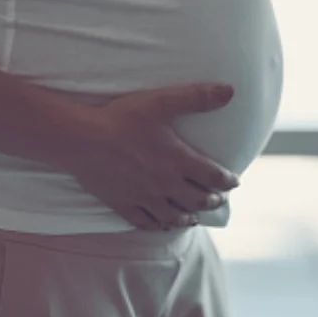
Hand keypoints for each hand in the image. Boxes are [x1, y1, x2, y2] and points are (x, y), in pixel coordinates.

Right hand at [70, 83, 240, 230]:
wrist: (83, 140)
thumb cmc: (122, 118)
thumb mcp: (162, 102)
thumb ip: (196, 97)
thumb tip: (230, 91)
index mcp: (178, 161)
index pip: (213, 176)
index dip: (227, 180)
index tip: (234, 182)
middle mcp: (165, 184)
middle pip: (197, 200)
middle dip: (212, 201)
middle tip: (218, 199)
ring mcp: (144, 198)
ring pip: (174, 216)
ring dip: (188, 217)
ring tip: (194, 217)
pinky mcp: (123, 205)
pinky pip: (146, 222)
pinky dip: (158, 225)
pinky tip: (161, 224)